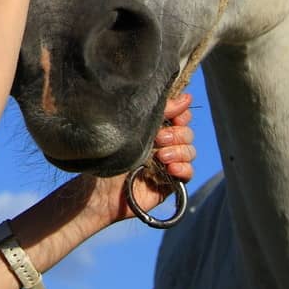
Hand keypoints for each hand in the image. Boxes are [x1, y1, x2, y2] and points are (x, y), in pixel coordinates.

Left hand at [72, 93, 196, 229]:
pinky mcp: (171, 182)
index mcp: (154, 128)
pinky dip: (184, 168)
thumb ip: (157, 113)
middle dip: (176, 134)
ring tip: (161, 156)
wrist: (99, 191)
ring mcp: (168, 163)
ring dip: (179, 151)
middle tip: (159, 139)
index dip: (181, 114)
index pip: (180, 115)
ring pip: (190, 151)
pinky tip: (170, 169)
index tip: (174, 116)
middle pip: (187, 133)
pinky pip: (189, 173)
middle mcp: (163, 144)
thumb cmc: (107, 157)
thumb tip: (186, 97)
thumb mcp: (130, 129)